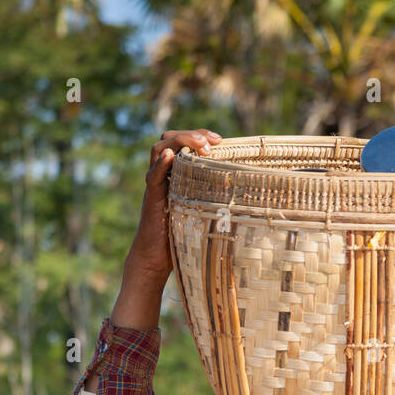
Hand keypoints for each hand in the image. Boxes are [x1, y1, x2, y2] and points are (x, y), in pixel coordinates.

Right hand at [124, 128, 222, 287]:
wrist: (156, 259)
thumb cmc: (181, 239)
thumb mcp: (199, 213)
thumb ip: (210, 199)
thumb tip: (242, 197)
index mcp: (173, 175)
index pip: (180, 143)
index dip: (198, 136)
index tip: (220, 140)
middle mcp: (162, 176)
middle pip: (168, 139)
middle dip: (192, 134)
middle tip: (214, 140)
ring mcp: (155, 187)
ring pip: (159, 150)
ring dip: (180, 142)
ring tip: (201, 146)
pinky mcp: (152, 200)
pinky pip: (152, 177)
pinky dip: (160, 164)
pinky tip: (170, 156)